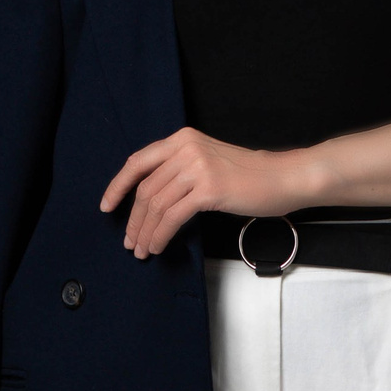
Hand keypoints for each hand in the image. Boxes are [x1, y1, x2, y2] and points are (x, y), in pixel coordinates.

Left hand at [101, 129, 317, 257]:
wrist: (282, 177)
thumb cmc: (250, 176)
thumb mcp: (208, 161)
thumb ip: (180, 170)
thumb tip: (151, 200)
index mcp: (182, 139)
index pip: (138, 162)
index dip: (117, 186)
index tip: (107, 206)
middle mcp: (186, 148)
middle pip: (145, 188)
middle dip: (133, 220)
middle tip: (129, 241)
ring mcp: (197, 167)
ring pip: (155, 204)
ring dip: (145, 232)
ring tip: (142, 250)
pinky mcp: (208, 189)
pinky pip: (172, 216)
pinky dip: (160, 235)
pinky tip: (158, 247)